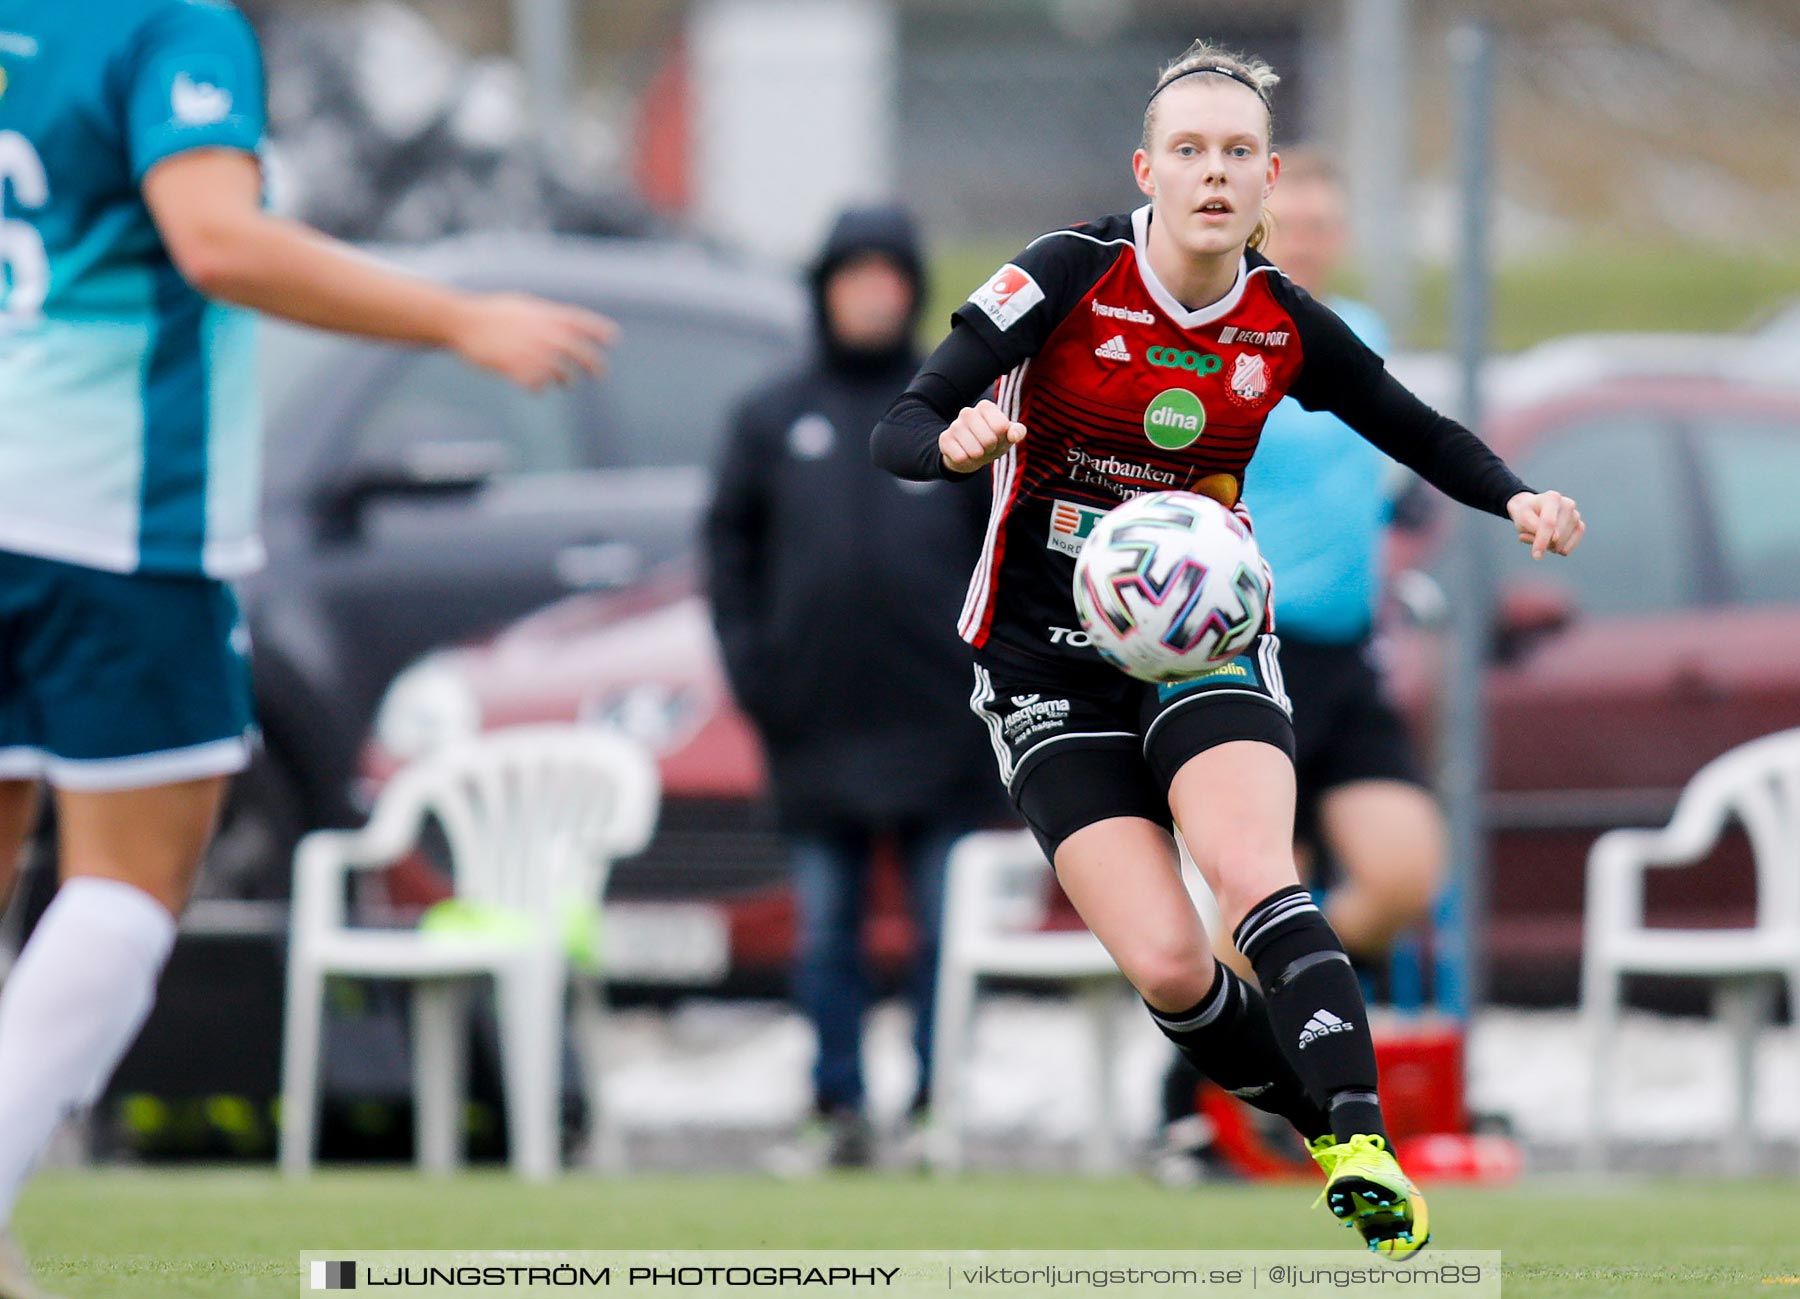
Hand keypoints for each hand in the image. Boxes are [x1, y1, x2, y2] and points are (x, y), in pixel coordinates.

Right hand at [449, 293, 618, 389]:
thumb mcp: (524, 306)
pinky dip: (536, 387)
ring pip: (563, 374)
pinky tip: (530, 384)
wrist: (463, 322)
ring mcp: (535, 353)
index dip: (600, 331)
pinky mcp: (520, 370)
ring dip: (564, 379)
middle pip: (582, 354)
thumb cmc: (492, 313)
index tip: (613, 339)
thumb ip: (547, 318)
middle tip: (599, 374)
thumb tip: (566, 327)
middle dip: (595, 365)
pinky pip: (537, 386)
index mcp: (549, 316)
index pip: (584, 323)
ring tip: (564, 381)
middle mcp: (548, 334)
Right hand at [939, 399, 1026, 473]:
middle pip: (989, 439)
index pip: (1001, 426)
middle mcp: (968, 412)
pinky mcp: (944, 439)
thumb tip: (1014, 435)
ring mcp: (954, 425)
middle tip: (986, 447)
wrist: (970, 455)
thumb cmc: (993, 442)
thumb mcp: (1008, 436)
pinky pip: (960, 457)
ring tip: (977, 451)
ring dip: (979, 456)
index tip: (997, 437)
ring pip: (974, 450)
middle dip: (990, 448)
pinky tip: (964, 455)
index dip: (1002, 437)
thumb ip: (1017, 432)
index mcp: (985, 407)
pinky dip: (966, 461)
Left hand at [1506, 489, 1584, 558]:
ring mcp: (1576, 516)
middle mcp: (1568, 504)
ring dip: (1548, 547)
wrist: (1532, 510)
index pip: (1549, 523)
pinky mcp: (1580, 527)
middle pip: (1557, 536)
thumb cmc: (1526, 514)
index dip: (1542, 540)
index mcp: (1552, 498)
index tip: (1536, 555)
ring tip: (1541, 535)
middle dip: (1543, 543)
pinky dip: (1556, 550)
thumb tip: (1555, 540)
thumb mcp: (1522, 519)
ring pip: (1562, 545)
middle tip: (1530, 536)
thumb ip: (1535, 527)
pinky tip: (1550, 542)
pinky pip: (1567, 549)